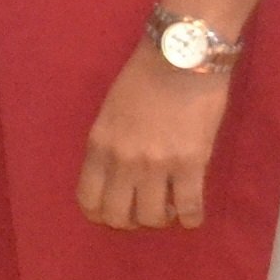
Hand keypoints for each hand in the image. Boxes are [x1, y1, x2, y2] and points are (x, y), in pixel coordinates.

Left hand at [81, 43, 232, 229]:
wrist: (181, 57)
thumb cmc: (144, 78)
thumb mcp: (110, 112)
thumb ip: (109, 145)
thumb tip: (117, 176)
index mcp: (98, 145)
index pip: (88, 199)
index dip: (100, 214)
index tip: (114, 213)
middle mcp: (123, 160)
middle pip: (117, 216)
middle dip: (129, 222)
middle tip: (143, 212)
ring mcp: (157, 164)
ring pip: (152, 218)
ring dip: (160, 220)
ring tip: (168, 209)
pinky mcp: (191, 163)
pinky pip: (188, 208)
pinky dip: (190, 219)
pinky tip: (191, 215)